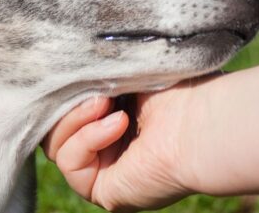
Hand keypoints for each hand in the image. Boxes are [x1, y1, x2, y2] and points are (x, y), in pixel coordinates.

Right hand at [42, 82, 203, 211]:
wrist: (204, 121)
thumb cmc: (178, 90)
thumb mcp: (122, 71)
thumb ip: (91, 73)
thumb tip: (61, 67)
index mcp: (114, 116)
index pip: (66, 107)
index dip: (64, 90)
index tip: (78, 68)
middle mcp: (108, 146)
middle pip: (54, 127)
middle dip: (67, 103)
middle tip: (98, 87)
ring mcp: (104, 169)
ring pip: (54, 145)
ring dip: (75, 118)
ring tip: (106, 102)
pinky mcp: (102, 190)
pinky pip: (69, 163)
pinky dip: (87, 139)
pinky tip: (119, 123)